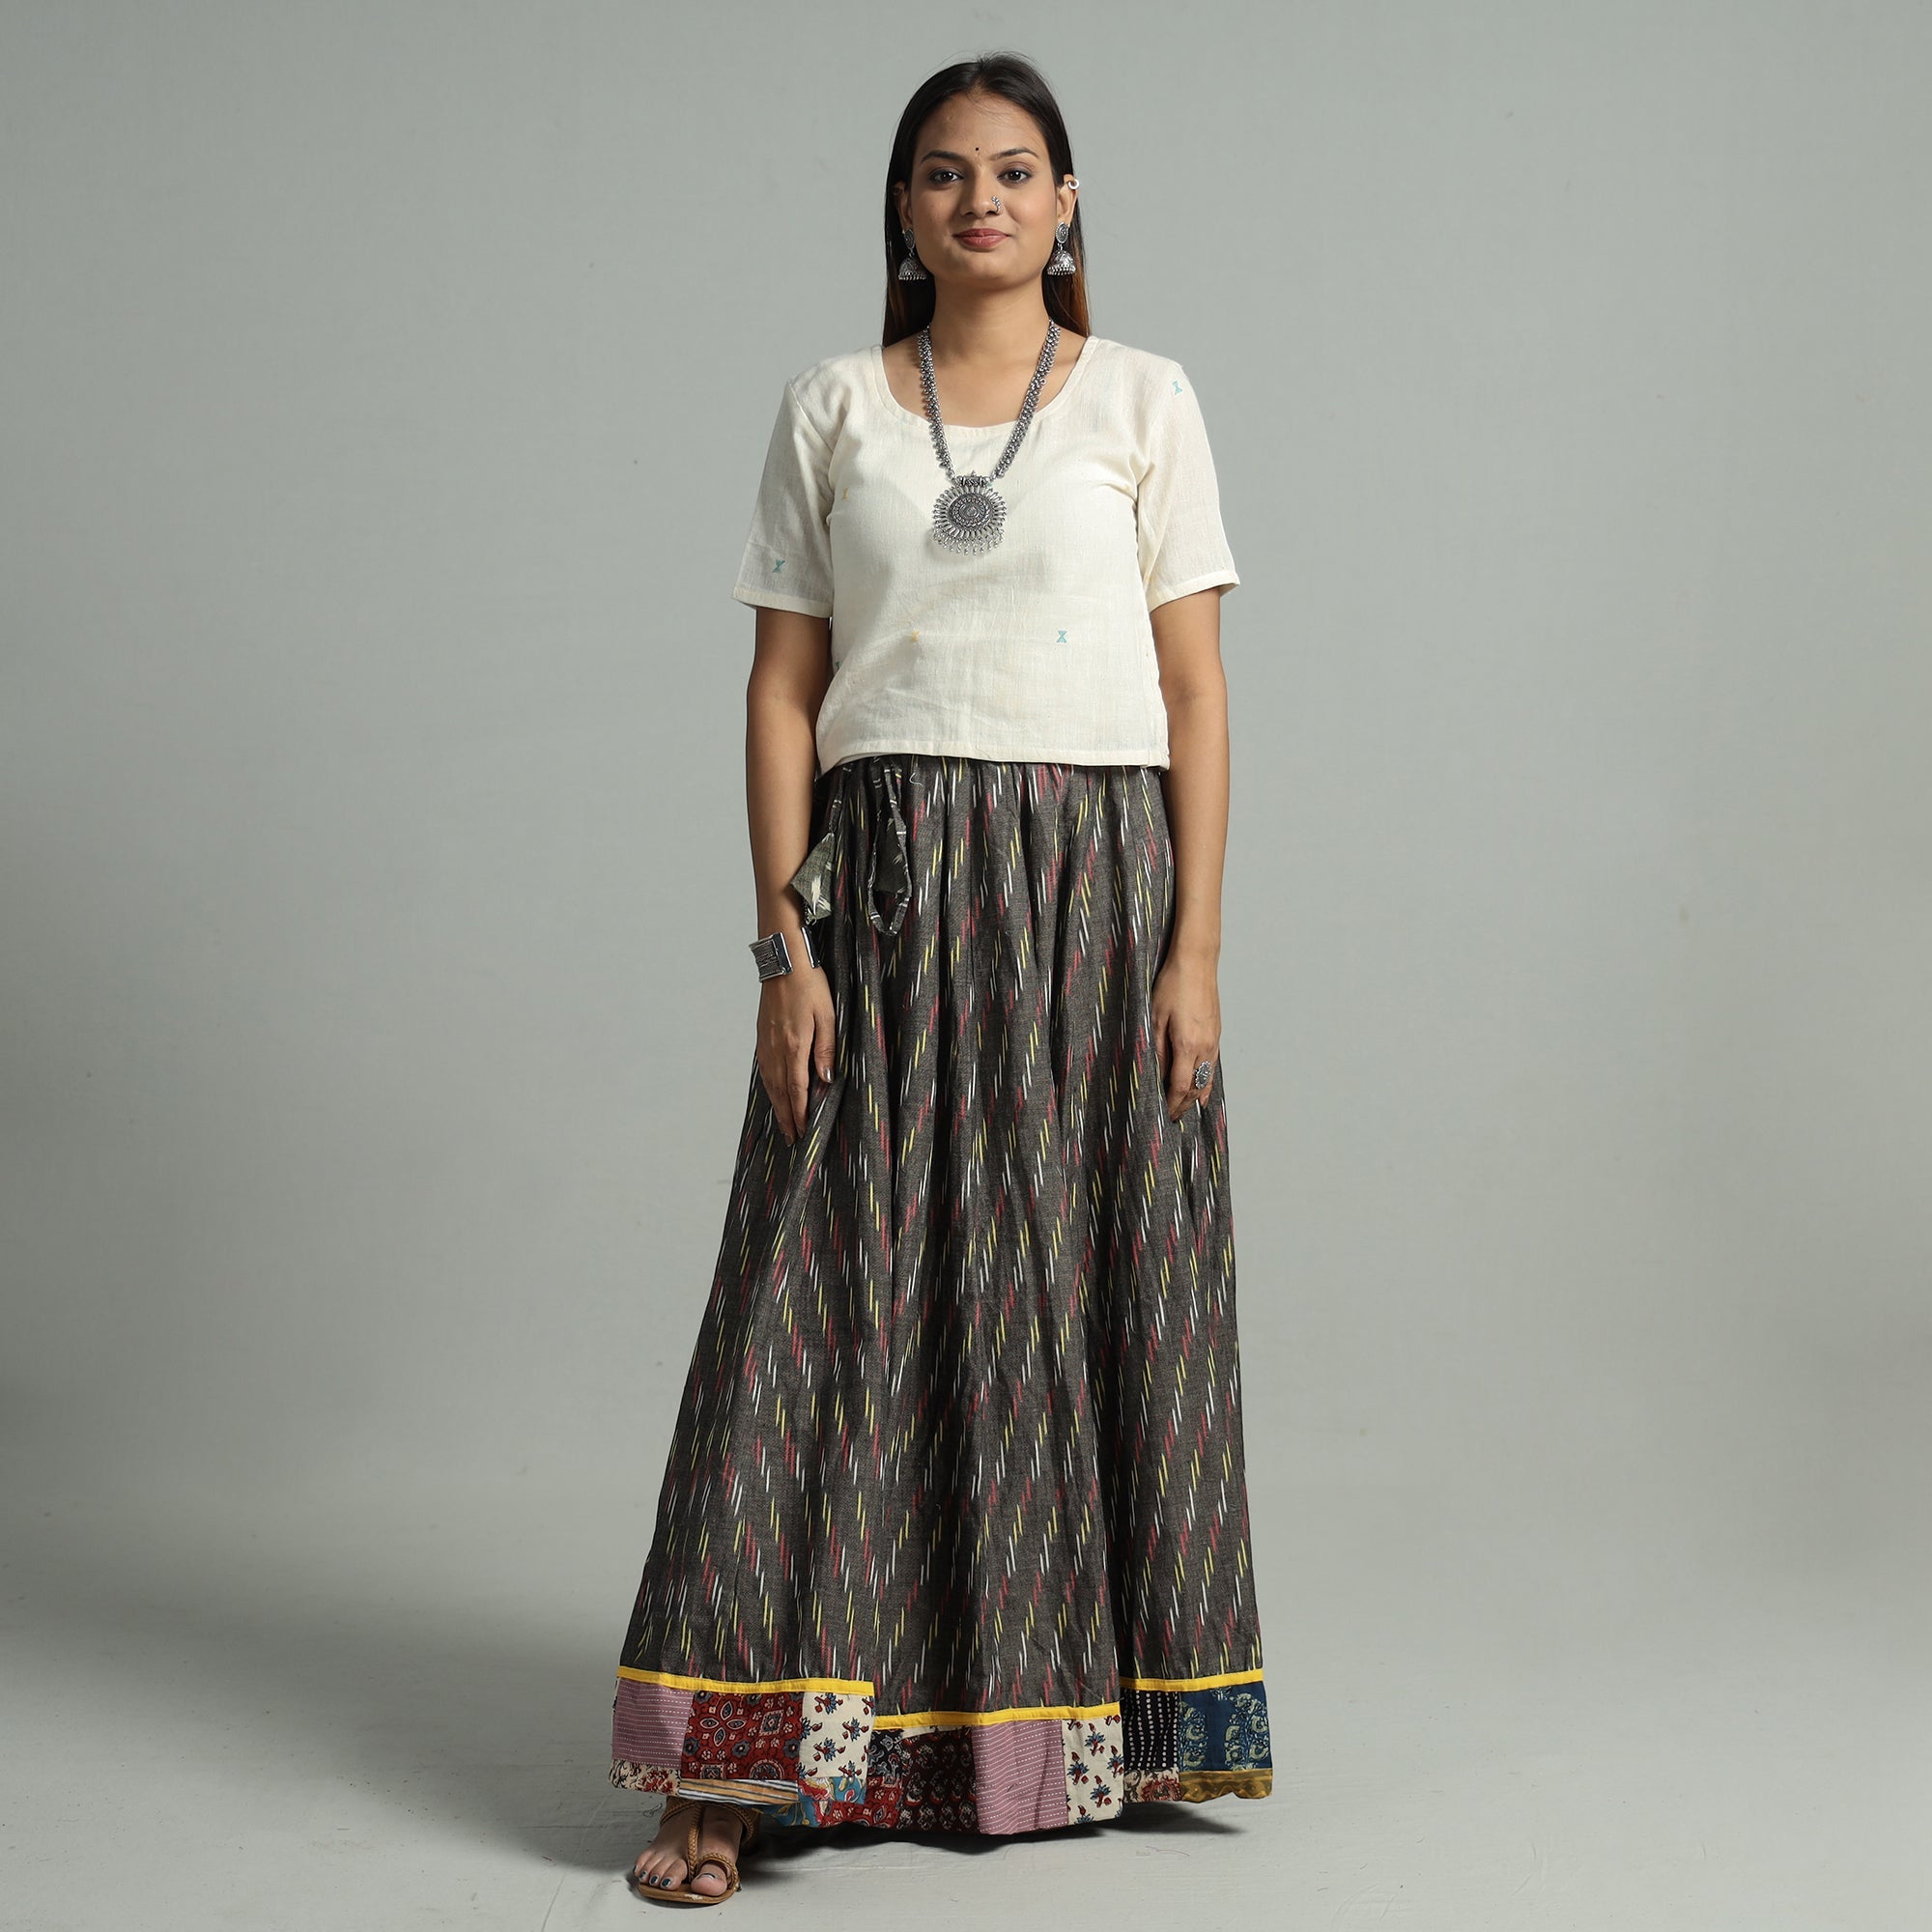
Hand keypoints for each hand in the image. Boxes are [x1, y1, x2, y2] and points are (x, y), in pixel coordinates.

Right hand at [756, 949, 834, 1144]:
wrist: (783, 961)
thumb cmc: (810, 985)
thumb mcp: (827, 1015)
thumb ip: (826, 1049)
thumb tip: (826, 1080)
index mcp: (794, 1046)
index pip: (797, 1089)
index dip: (800, 1113)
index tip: (803, 1132)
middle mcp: (776, 1048)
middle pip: (780, 1092)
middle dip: (787, 1117)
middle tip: (792, 1139)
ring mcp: (766, 1042)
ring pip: (770, 1083)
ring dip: (777, 1106)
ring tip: (783, 1123)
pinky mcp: (762, 1035)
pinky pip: (765, 1069)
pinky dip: (769, 1087)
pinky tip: (773, 1093)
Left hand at [1153, 950, 1219, 1121]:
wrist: (1197, 962)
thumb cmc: (1173, 985)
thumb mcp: (1155, 1018)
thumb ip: (1156, 1050)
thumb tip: (1156, 1075)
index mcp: (1187, 1045)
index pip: (1179, 1087)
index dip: (1171, 1104)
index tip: (1163, 1116)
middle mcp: (1204, 1047)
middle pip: (1194, 1088)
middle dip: (1182, 1105)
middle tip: (1170, 1118)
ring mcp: (1213, 1041)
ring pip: (1205, 1079)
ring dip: (1194, 1097)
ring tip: (1184, 1110)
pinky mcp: (1216, 1034)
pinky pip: (1212, 1067)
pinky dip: (1206, 1083)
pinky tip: (1203, 1092)